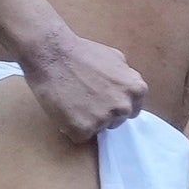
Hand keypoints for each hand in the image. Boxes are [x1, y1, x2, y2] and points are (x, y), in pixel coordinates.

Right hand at [18, 24, 146, 142]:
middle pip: (116, 121)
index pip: (132, 110)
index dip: (116, 105)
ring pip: (97, 129)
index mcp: (136, 90)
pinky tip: (64, 109)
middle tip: (85, 98)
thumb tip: (126, 89)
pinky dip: (71, 126)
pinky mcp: (83, 129)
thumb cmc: (82, 53)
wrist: (53, 54)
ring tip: (73, 100)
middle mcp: (124, 107)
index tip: (103, 99)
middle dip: (103, 113)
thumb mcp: (116, 58)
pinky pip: (79, 135)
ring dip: (87, 120)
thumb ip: (126, 78)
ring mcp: (104, 119)